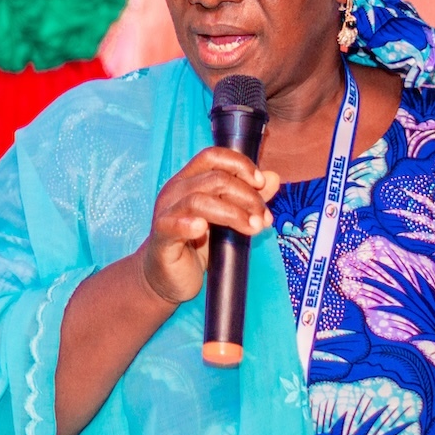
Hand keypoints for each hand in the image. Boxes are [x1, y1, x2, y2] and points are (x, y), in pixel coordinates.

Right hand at [138, 147, 279, 304]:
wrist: (169, 278)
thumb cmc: (197, 246)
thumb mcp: (227, 220)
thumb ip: (248, 198)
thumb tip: (273, 179)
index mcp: (190, 180)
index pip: (213, 156)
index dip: (240, 165)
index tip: (261, 184)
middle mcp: (175, 190)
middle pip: (214, 178)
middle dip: (247, 196)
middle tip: (263, 218)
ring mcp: (166, 212)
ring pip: (199, 200)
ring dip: (232, 213)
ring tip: (252, 228)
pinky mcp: (161, 237)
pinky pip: (172, 224)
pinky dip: (188, 224)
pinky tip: (202, 229)